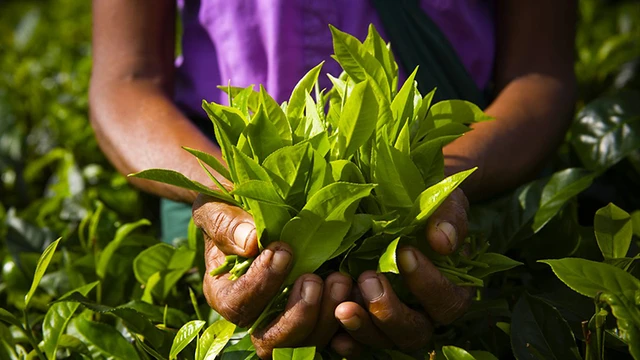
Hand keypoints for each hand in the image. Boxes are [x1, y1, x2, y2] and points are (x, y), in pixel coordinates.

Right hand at [193, 195, 351, 358]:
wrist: (253, 207)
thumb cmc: (229, 207)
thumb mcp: (218, 207)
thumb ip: (227, 224)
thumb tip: (251, 242)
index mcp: (225, 292)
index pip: (238, 305)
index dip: (262, 284)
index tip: (283, 251)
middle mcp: (253, 315)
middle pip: (271, 341)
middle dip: (298, 315)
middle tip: (315, 279)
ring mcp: (286, 319)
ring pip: (304, 344)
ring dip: (326, 317)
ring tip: (340, 280)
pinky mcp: (316, 316)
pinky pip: (332, 335)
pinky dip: (347, 324)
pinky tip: (356, 296)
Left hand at [331, 189, 472, 357]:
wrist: (401, 204)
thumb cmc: (429, 205)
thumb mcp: (444, 201)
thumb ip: (449, 217)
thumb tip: (443, 242)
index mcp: (450, 290)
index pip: (446, 301)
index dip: (428, 283)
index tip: (406, 252)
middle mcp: (423, 314)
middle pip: (414, 333)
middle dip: (390, 312)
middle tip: (368, 278)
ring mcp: (393, 323)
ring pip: (384, 341)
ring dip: (363, 328)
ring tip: (342, 308)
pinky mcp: (366, 322)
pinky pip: (358, 344)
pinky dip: (347, 342)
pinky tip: (333, 334)